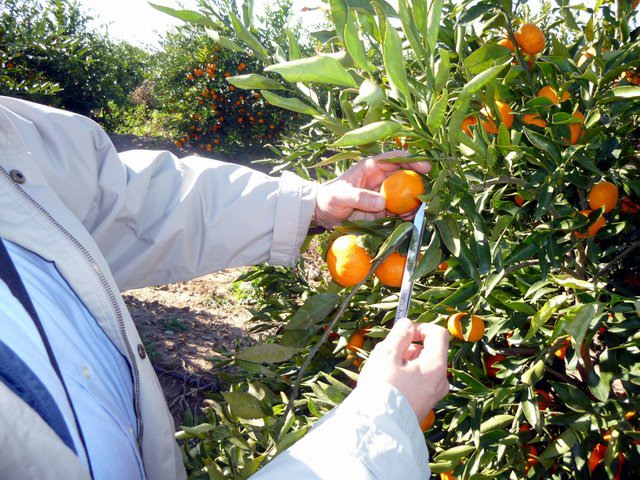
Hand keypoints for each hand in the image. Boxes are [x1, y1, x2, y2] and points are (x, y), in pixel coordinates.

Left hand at [313, 151, 430, 228]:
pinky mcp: (383, 210)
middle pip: (406, 176)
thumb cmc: (329, 197)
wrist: (322, 213)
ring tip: (420, 210)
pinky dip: (407, 215)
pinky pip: (399, 211)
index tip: (425, 166)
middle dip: (418, 183)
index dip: (412, 160)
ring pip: (405, 195)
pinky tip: (411, 220)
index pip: (395, 158)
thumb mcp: (342, 195)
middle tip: (427, 194)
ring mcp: (384, 194)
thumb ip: (361, 197)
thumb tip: (383, 202)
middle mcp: (381, 178)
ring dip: (414, 202)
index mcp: (372, 167)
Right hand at [358, 318, 449, 423]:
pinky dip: (403, 375)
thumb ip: (399, 335)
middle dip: (406, 347)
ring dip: (401, 361)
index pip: (438, 334)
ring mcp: (433, 394)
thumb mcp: (387, 355)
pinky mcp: (423, 403)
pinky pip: (416, 380)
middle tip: (385, 354)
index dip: (420, 327)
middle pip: (427, 350)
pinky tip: (385, 383)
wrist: (378, 430)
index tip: (402, 333)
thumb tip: (408, 324)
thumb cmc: (382, 390)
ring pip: (419, 366)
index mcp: (436, 366)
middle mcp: (440, 380)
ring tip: (380, 370)